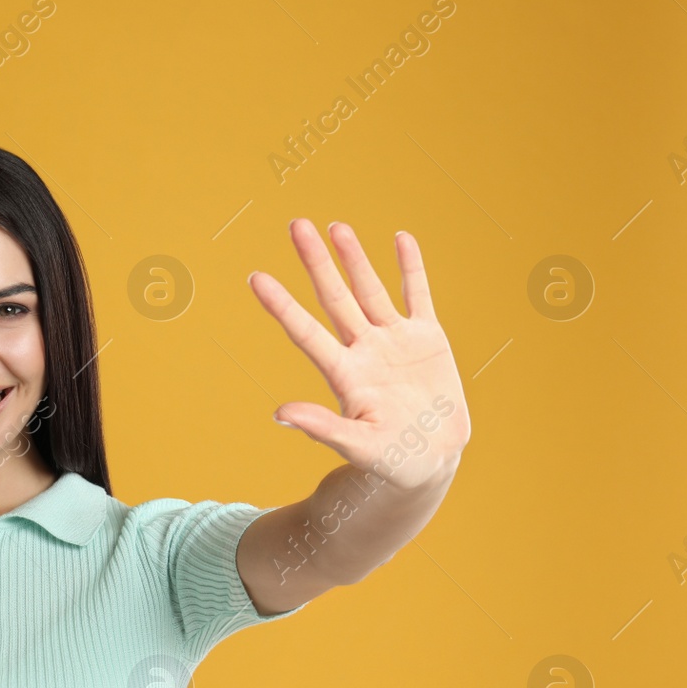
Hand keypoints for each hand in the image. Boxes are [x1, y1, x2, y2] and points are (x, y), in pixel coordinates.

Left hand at [247, 219, 470, 491]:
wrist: (430, 462)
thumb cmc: (389, 462)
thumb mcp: (357, 446)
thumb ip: (321, 427)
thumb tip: (278, 414)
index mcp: (344, 374)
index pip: (305, 332)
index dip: (282, 305)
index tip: (256, 278)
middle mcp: (364, 350)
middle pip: (334, 298)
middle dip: (316, 262)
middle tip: (296, 225)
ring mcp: (395, 341)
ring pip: (370, 290)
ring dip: (354, 258)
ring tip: (336, 226)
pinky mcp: (428, 339)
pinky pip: (417, 295)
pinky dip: (411, 268)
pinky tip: (400, 239)